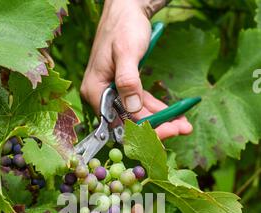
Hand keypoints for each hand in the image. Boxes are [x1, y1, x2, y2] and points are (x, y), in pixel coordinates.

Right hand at [81, 0, 192, 139]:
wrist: (127, 8)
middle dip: (156, 128)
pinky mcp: (125, 89)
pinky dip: (158, 110)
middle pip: (130, 122)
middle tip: (182, 129)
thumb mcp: (127, 51)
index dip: (143, 130)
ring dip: (161, 121)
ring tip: (184, 125)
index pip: (119, 121)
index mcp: (96, 90)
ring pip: (138, 115)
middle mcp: (102, 96)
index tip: (167, 133)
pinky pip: (142, 105)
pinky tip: (175, 114)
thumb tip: (133, 108)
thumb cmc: (124, 26)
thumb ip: (128, 80)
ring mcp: (114, 94)